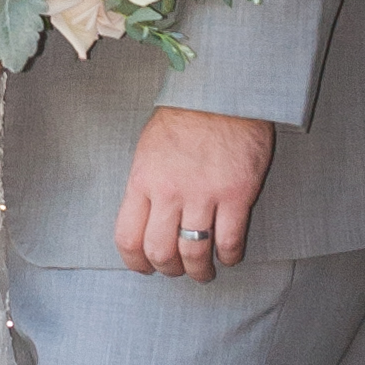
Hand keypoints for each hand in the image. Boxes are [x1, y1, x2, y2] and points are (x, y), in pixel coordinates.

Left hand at [115, 109, 274, 279]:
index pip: (127, 236)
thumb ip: (145, 185)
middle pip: (159, 251)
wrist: (222, 92)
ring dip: (198, 271)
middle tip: (176, 270)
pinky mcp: (237, 194)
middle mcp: (169, 192)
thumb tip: (144, 219)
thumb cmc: (184, 118)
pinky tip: (229, 255)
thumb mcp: (148, 149)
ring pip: (194, 252)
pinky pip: (229, 240)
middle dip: (167, 269)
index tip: (144, 267)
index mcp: (143, 180)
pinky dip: (229, 256)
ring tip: (203, 272)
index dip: (134, 261)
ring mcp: (204, 194)